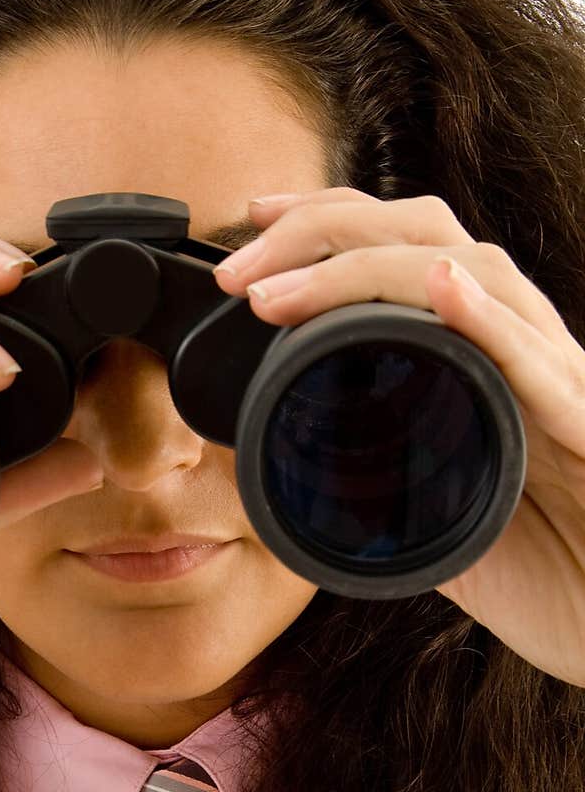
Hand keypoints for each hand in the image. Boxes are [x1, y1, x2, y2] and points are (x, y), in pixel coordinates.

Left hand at [213, 187, 584, 686]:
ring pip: (479, 279)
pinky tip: (442, 288)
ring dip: (368, 270)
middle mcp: (524, 350)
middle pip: (430, 239)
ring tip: (283, 289)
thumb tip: (301, 481)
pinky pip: (542, 369)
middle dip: (324, 231)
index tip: (254, 222)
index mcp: (485, 357)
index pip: (408, 253)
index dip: (332, 223)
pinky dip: (488, 324)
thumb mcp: (435, 518)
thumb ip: (382, 488)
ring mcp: (561, 384)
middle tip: (238, 265)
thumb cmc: (543, 569)